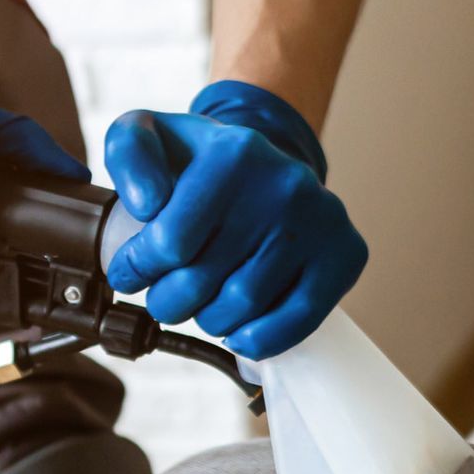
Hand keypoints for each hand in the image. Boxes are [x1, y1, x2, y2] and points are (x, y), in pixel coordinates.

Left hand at [103, 81, 366, 359]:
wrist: (263, 167)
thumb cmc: (197, 163)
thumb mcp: (148, 135)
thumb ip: (128, 153)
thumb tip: (148, 204)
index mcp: (235, 153)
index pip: (170, 242)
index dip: (137, 269)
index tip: (130, 273)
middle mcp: (284, 184)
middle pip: (203, 281)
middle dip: (168, 301)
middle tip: (163, 298)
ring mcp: (321, 220)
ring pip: (243, 306)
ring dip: (208, 319)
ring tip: (201, 305)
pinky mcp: (345, 253)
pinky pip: (298, 320)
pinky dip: (259, 338)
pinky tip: (238, 332)